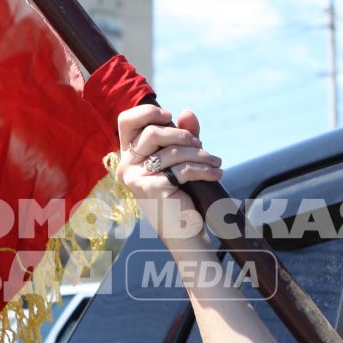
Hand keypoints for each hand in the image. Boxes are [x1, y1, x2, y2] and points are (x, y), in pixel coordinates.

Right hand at [117, 104, 222, 240]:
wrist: (183, 229)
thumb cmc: (180, 192)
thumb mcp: (180, 157)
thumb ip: (182, 134)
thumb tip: (187, 112)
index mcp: (128, 155)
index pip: (126, 121)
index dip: (147, 112)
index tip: (170, 116)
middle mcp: (126, 166)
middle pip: (153, 132)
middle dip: (183, 135)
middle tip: (201, 146)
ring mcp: (136, 178)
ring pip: (172, 152)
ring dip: (201, 155)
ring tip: (216, 162)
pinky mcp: (152, 189)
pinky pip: (182, 169)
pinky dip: (204, 170)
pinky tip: (216, 174)